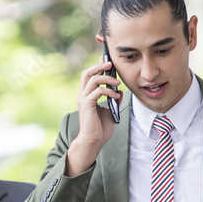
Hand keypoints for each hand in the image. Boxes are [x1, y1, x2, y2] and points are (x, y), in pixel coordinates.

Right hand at [66, 58, 120, 176]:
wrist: (94, 141)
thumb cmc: (101, 129)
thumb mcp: (111, 111)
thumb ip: (114, 100)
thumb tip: (120, 91)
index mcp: (87, 95)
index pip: (90, 76)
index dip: (98, 66)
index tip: (107, 60)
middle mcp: (83, 95)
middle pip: (87, 73)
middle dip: (99, 66)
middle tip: (110, 63)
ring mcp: (83, 99)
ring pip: (93, 79)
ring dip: (107, 78)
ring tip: (118, 83)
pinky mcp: (86, 104)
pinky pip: (97, 91)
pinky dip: (108, 91)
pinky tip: (116, 96)